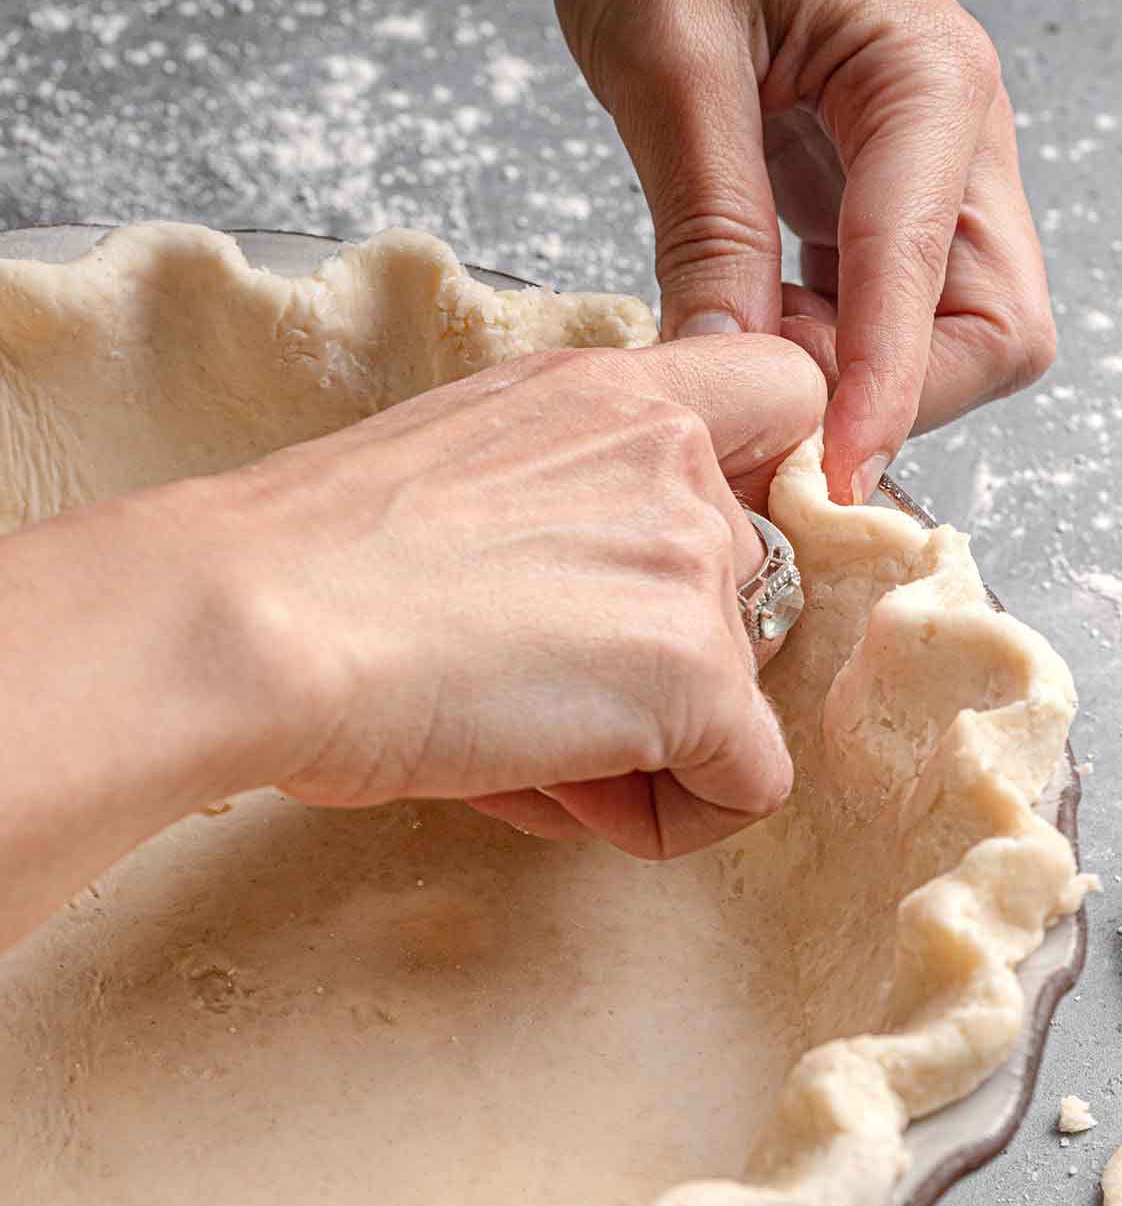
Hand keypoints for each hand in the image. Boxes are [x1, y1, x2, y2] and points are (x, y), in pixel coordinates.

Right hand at [230, 336, 825, 858]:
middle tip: (540, 701)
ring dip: (645, 743)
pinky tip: (567, 801)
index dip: (765, 485)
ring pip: (735, 693)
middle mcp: (673, 457)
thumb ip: (558, 504)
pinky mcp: (699, 676)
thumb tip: (591, 616)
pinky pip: (750, 783)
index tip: (695, 560)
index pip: (782, 389)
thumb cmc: (305, 563)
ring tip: (518, 751)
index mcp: (608, 393)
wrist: (254, 622)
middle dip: (659, 663)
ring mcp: (695, 564)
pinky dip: (674, 817)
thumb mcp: (455, 474)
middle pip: (747, 586)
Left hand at [541, 0, 1054, 502]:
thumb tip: (726, 365)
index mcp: (927, 84)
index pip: (936, 285)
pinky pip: (884, 308)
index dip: (884, 396)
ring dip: (862, 379)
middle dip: (899, 395)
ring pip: (950, 331)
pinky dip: (832, 348)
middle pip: (991, 328)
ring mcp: (919, 167)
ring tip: (751, 355)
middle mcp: (950, 133)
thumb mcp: (671, 61)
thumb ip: (708, 220)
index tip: (830, 478)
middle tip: (777, 404)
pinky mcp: (869, 192)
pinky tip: (757, 332)